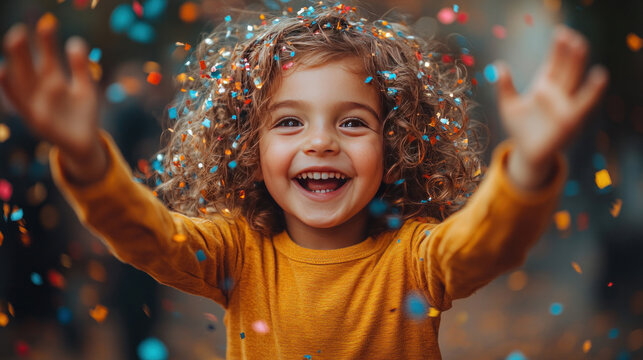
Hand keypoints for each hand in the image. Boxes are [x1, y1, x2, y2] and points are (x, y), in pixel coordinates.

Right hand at [0, 16, 105, 183]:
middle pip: (30, 66)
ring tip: (12, 44)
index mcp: (54, 81)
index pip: (48, 57)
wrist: (85, 144)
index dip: (46, 43)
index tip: (48, 26)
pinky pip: (19, 101)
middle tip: (19, 31)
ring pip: (22, 80)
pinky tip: (4, 71)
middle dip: (24, 50)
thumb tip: (74, 41)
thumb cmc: (82, 115)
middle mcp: (41, 90)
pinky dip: (10, 87)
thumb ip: (80, 67)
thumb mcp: (84, 88)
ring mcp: (36, 104)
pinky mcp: (35, 119)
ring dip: (16, 63)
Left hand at [496, 25, 608, 188]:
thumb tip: (498, 65)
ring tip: (580, 45)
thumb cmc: (519, 129)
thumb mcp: (508, 105)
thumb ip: (504, 86)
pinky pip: (583, 103)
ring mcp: (564, 105)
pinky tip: (600, 76)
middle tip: (569, 34)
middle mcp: (557, 93)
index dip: (557, 49)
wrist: (526, 153)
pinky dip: (592, 91)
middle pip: (565, 67)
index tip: (560, 33)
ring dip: (577, 63)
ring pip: (573, 80)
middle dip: (567, 51)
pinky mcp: (570, 119)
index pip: (553, 63)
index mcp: (544, 87)